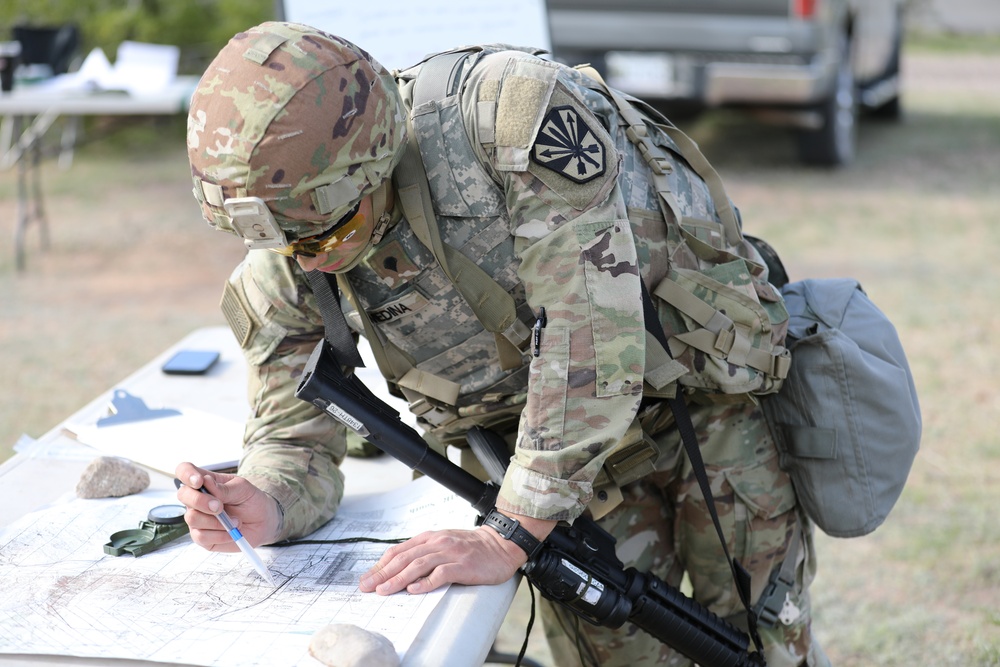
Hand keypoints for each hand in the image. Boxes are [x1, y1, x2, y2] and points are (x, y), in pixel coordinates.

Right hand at [174, 462, 281, 550]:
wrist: (263, 521)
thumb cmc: (250, 500)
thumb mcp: (243, 489)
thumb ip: (224, 488)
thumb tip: (206, 482)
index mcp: (205, 482)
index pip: (184, 471)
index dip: (186, 474)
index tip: (199, 482)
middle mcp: (197, 499)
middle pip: (183, 495)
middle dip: (201, 501)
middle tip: (220, 506)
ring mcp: (197, 518)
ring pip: (192, 518)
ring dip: (216, 521)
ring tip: (235, 521)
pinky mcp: (201, 537)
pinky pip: (201, 537)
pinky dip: (220, 535)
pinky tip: (231, 532)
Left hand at [359, 513, 555, 595]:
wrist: (500, 545)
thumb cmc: (470, 548)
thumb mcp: (443, 544)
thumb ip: (423, 553)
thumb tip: (398, 569)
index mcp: (430, 537)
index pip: (399, 551)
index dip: (380, 565)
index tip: (367, 579)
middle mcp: (437, 543)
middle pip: (404, 558)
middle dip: (383, 574)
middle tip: (367, 587)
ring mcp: (450, 553)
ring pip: (419, 565)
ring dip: (399, 579)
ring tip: (384, 591)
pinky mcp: (463, 565)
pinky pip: (441, 574)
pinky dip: (426, 582)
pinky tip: (414, 590)